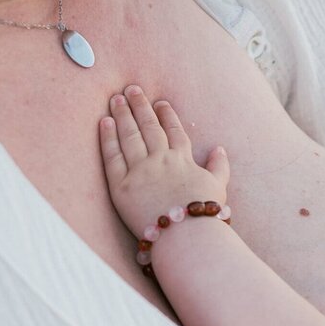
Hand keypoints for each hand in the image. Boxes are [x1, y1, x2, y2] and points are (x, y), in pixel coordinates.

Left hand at [100, 84, 228, 237]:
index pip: (173, 132)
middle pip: (149, 127)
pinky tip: (105, 121)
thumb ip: (219, 167)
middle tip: (131, 89)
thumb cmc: (204, 217)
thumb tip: (219, 149)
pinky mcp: (121, 186)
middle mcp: (160, 160)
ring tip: (116, 98)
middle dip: (140, 106)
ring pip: (130, 136)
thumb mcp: (219, 188)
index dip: (167, 115)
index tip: (160, 103)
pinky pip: (112, 157)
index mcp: (182, 160)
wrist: (186, 236)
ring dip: (123, 114)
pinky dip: (108, 138)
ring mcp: (140, 171)